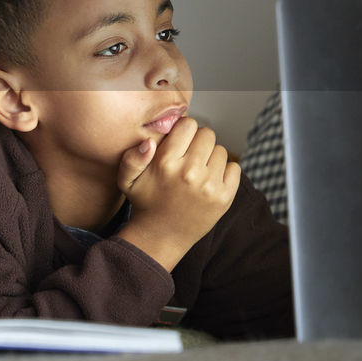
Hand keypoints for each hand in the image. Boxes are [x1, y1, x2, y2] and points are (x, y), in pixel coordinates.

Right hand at [115, 117, 239, 270]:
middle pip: (207, 134)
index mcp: (165, 162)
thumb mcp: (127, 180)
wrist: (162, 236)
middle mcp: (189, 172)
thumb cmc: (146, 202)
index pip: (188, 124)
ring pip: (221, 150)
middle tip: (189, 157)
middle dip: (199, 142)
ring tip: (198, 171)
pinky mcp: (224, 197)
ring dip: (211, 157)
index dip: (184, 130)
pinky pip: (234, 168)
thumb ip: (131, 158)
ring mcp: (209, 185)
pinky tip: (210, 180)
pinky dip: (225, 171)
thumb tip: (149, 142)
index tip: (180, 142)